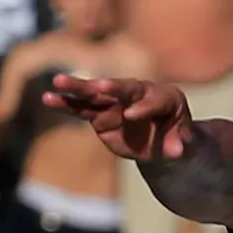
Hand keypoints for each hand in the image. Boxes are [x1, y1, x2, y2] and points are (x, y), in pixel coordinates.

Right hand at [44, 74, 195, 161]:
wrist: (162, 141)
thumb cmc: (177, 138)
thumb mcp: (184, 144)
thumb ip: (180, 145)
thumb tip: (177, 151)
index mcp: (165, 98)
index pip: (156, 100)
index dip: (144, 107)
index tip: (132, 115)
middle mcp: (139, 95)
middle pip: (123, 88)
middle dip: (111, 87)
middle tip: (99, 87)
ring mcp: (117, 103)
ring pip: (97, 94)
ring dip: (78, 88)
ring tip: (58, 82)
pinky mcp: (101, 115)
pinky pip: (82, 108)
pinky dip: (66, 104)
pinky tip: (48, 98)